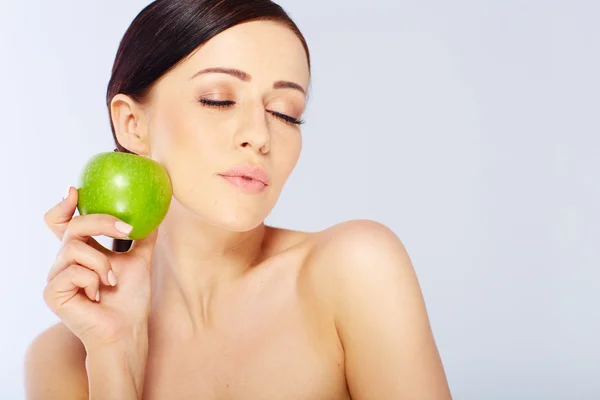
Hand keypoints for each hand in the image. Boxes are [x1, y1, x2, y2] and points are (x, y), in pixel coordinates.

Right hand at [42, 186, 157, 349]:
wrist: (127, 329)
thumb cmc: (130, 298)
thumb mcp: (140, 260)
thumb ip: (142, 237)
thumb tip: (155, 215)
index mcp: (81, 252)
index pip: (64, 223)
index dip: (65, 206)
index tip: (76, 190)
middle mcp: (65, 262)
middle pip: (71, 227)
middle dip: (101, 222)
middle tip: (126, 229)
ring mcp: (57, 277)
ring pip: (75, 248)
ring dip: (103, 263)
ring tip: (112, 282)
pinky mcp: (53, 292)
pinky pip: (73, 271)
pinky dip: (94, 280)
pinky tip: (98, 296)